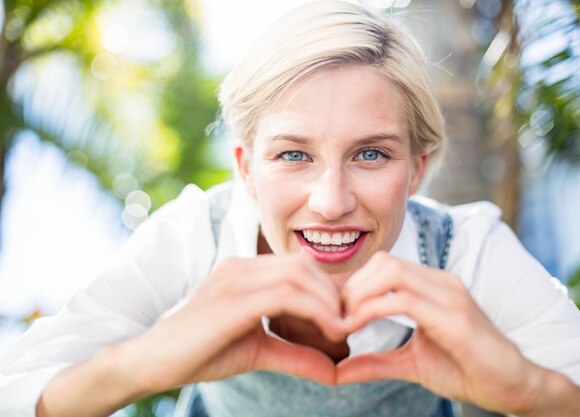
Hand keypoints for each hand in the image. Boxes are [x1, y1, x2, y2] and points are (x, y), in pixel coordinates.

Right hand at [121, 253, 344, 392]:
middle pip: (304, 266)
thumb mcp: (258, 351)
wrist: (151, 362)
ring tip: (341, 331)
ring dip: (329, 303)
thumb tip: (334, 371)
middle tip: (348, 325)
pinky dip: (316, 311)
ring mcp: (235, 279)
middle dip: (333, 293)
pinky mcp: (232, 300)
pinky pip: (286, 296)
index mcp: (245, 272)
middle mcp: (241, 267)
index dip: (328, 290)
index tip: (344, 319)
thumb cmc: (200, 353)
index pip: (300, 267)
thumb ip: (295, 355)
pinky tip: (329, 333)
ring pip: (299, 276)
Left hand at [337, 252, 544, 414]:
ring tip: (346, 324)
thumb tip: (337, 371)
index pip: (385, 265)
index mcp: (433, 287)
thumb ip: (375, 363)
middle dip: (353, 287)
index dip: (355, 285)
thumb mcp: (411, 364)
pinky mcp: (456, 318)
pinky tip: (359, 329)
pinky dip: (373, 310)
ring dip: (360, 295)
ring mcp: (451, 296)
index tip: (337, 315)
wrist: (515, 387)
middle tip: (337, 318)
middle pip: (384, 262)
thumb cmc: (466, 370)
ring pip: (392, 272)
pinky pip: (405, 300)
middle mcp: (442, 283)